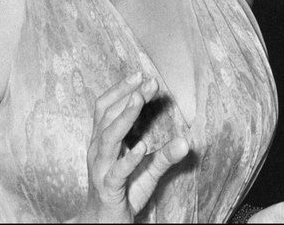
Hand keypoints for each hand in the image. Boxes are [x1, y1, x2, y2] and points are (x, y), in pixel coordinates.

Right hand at [79, 72, 188, 222]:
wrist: (103, 224)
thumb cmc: (123, 193)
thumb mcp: (146, 172)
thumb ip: (164, 157)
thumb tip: (186, 141)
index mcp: (102, 140)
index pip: (106, 106)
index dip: (121, 89)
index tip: (141, 74)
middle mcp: (98, 149)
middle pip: (108, 115)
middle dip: (128, 95)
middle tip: (148, 81)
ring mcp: (101, 168)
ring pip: (109, 137)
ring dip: (125, 116)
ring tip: (139, 99)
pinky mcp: (108, 188)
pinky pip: (116, 171)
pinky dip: (128, 158)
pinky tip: (142, 147)